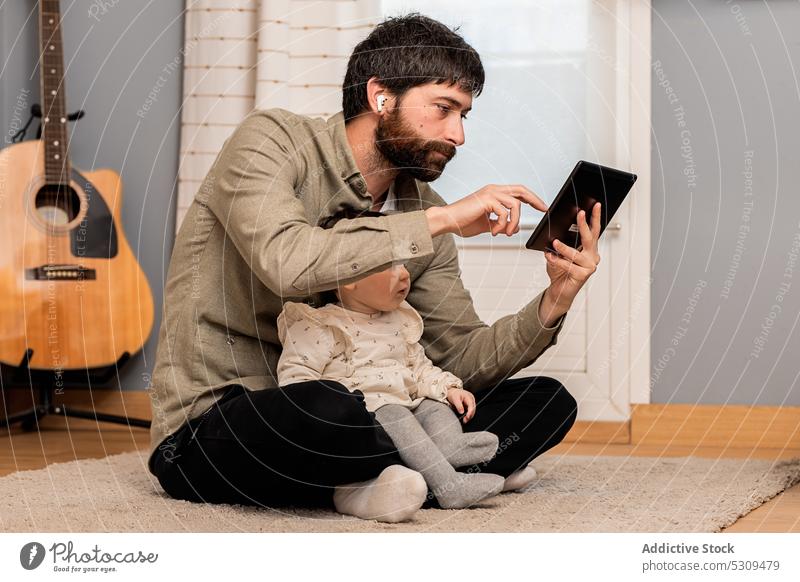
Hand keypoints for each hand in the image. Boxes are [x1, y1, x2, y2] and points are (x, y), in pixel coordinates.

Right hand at [425, 184, 547, 237]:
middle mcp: (493, 189)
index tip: (541, 207)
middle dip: (534, 200)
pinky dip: (502, 225)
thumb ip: (500, 224)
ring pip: (515, 205)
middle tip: (543, 210)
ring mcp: (490, 193)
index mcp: (493, 193)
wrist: (447, 221)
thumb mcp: (487, 224)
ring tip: (505, 233)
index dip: (531, 198)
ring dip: (514, 222)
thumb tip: (512, 229)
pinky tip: (494, 231)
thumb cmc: (462, 221)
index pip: (517, 192)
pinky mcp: (487, 199)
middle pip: (521, 190)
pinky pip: (504, 213)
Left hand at [446, 387, 475, 422]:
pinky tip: (465, 418)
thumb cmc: (454, 394)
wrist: (453, 392)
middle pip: (473, 409)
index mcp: (469, 397)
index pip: (471, 406)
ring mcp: (470, 403)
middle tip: (465, 420)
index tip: (467, 417)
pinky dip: (468, 415)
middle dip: (469, 415)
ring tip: (464, 421)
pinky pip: (470, 412)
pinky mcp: (468, 406)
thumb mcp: (455, 398)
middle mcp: (471, 400)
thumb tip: (462, 412)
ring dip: (469, 416)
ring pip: (472, 411)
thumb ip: (458, 405)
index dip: (470, 412)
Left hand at [543, 202, 601, 310]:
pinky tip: (550, 257)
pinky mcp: (582, 276)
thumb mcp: (559, 253)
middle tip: (580, 213)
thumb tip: (554, 234)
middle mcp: (592, 257)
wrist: (559, 291)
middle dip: (584, 224)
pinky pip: (568, 265)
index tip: (596, 205)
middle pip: (589, 238)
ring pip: (576, 254)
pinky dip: (557, 261)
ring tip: (555, 243)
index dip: (595, 217)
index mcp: (590, 249)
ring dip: (564, 248)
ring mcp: (589, 266)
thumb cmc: (560, 271)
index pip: (594, 230)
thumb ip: (560, 243)